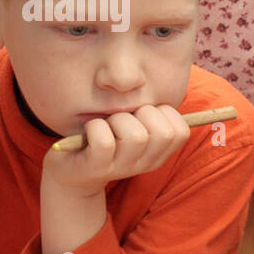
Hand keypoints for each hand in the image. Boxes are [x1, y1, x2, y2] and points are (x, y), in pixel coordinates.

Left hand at [42, 105, 190, 197]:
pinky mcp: (97, 168)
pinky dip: (95, 127)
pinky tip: (90, 130)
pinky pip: (104, 142)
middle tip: (123, 117)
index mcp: (158, 154)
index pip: (181, 132)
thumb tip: (170, 82)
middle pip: (163, 133)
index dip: (165, 112)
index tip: (144, 113)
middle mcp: (145, 164)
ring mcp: (122, 168)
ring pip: (135, 136)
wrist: (72, 171)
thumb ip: (150, 113)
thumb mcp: (133, 125)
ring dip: (117, 120)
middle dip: (142, 113)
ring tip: (106, 124)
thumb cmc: (105, 138)